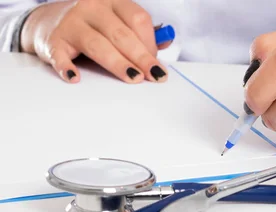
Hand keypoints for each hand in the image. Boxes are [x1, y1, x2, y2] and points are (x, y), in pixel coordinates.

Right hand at [20, 0, 171, 83]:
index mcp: (111, 2)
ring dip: (117, 63)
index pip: (137, 18)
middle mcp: (92, 8)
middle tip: (154, 76)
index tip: (157, 65)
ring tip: (133, 78)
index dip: (150, 43)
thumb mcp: (115, 23)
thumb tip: (166, 44)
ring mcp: (72, 23)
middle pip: (121, 34)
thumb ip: (138, 33)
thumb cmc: (91, 27)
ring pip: (98, 44)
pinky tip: (75, 78)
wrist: (48, 23)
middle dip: (141, 56)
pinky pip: (61, 55)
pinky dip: (67, 67)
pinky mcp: (54, 41)